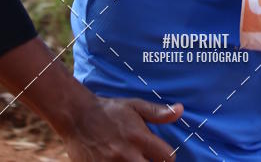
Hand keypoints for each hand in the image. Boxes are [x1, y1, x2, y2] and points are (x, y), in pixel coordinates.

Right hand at [61, 95, 183, 160]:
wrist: (78, 116)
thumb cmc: (110, 110)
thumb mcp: (135, 106)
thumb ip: (158, 112)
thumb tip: (180, 110)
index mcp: (140, 138)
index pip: (167, 157)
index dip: (168, 158)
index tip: (162, 156)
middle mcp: (128, 154)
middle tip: (150, 159)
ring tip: (135, 160)